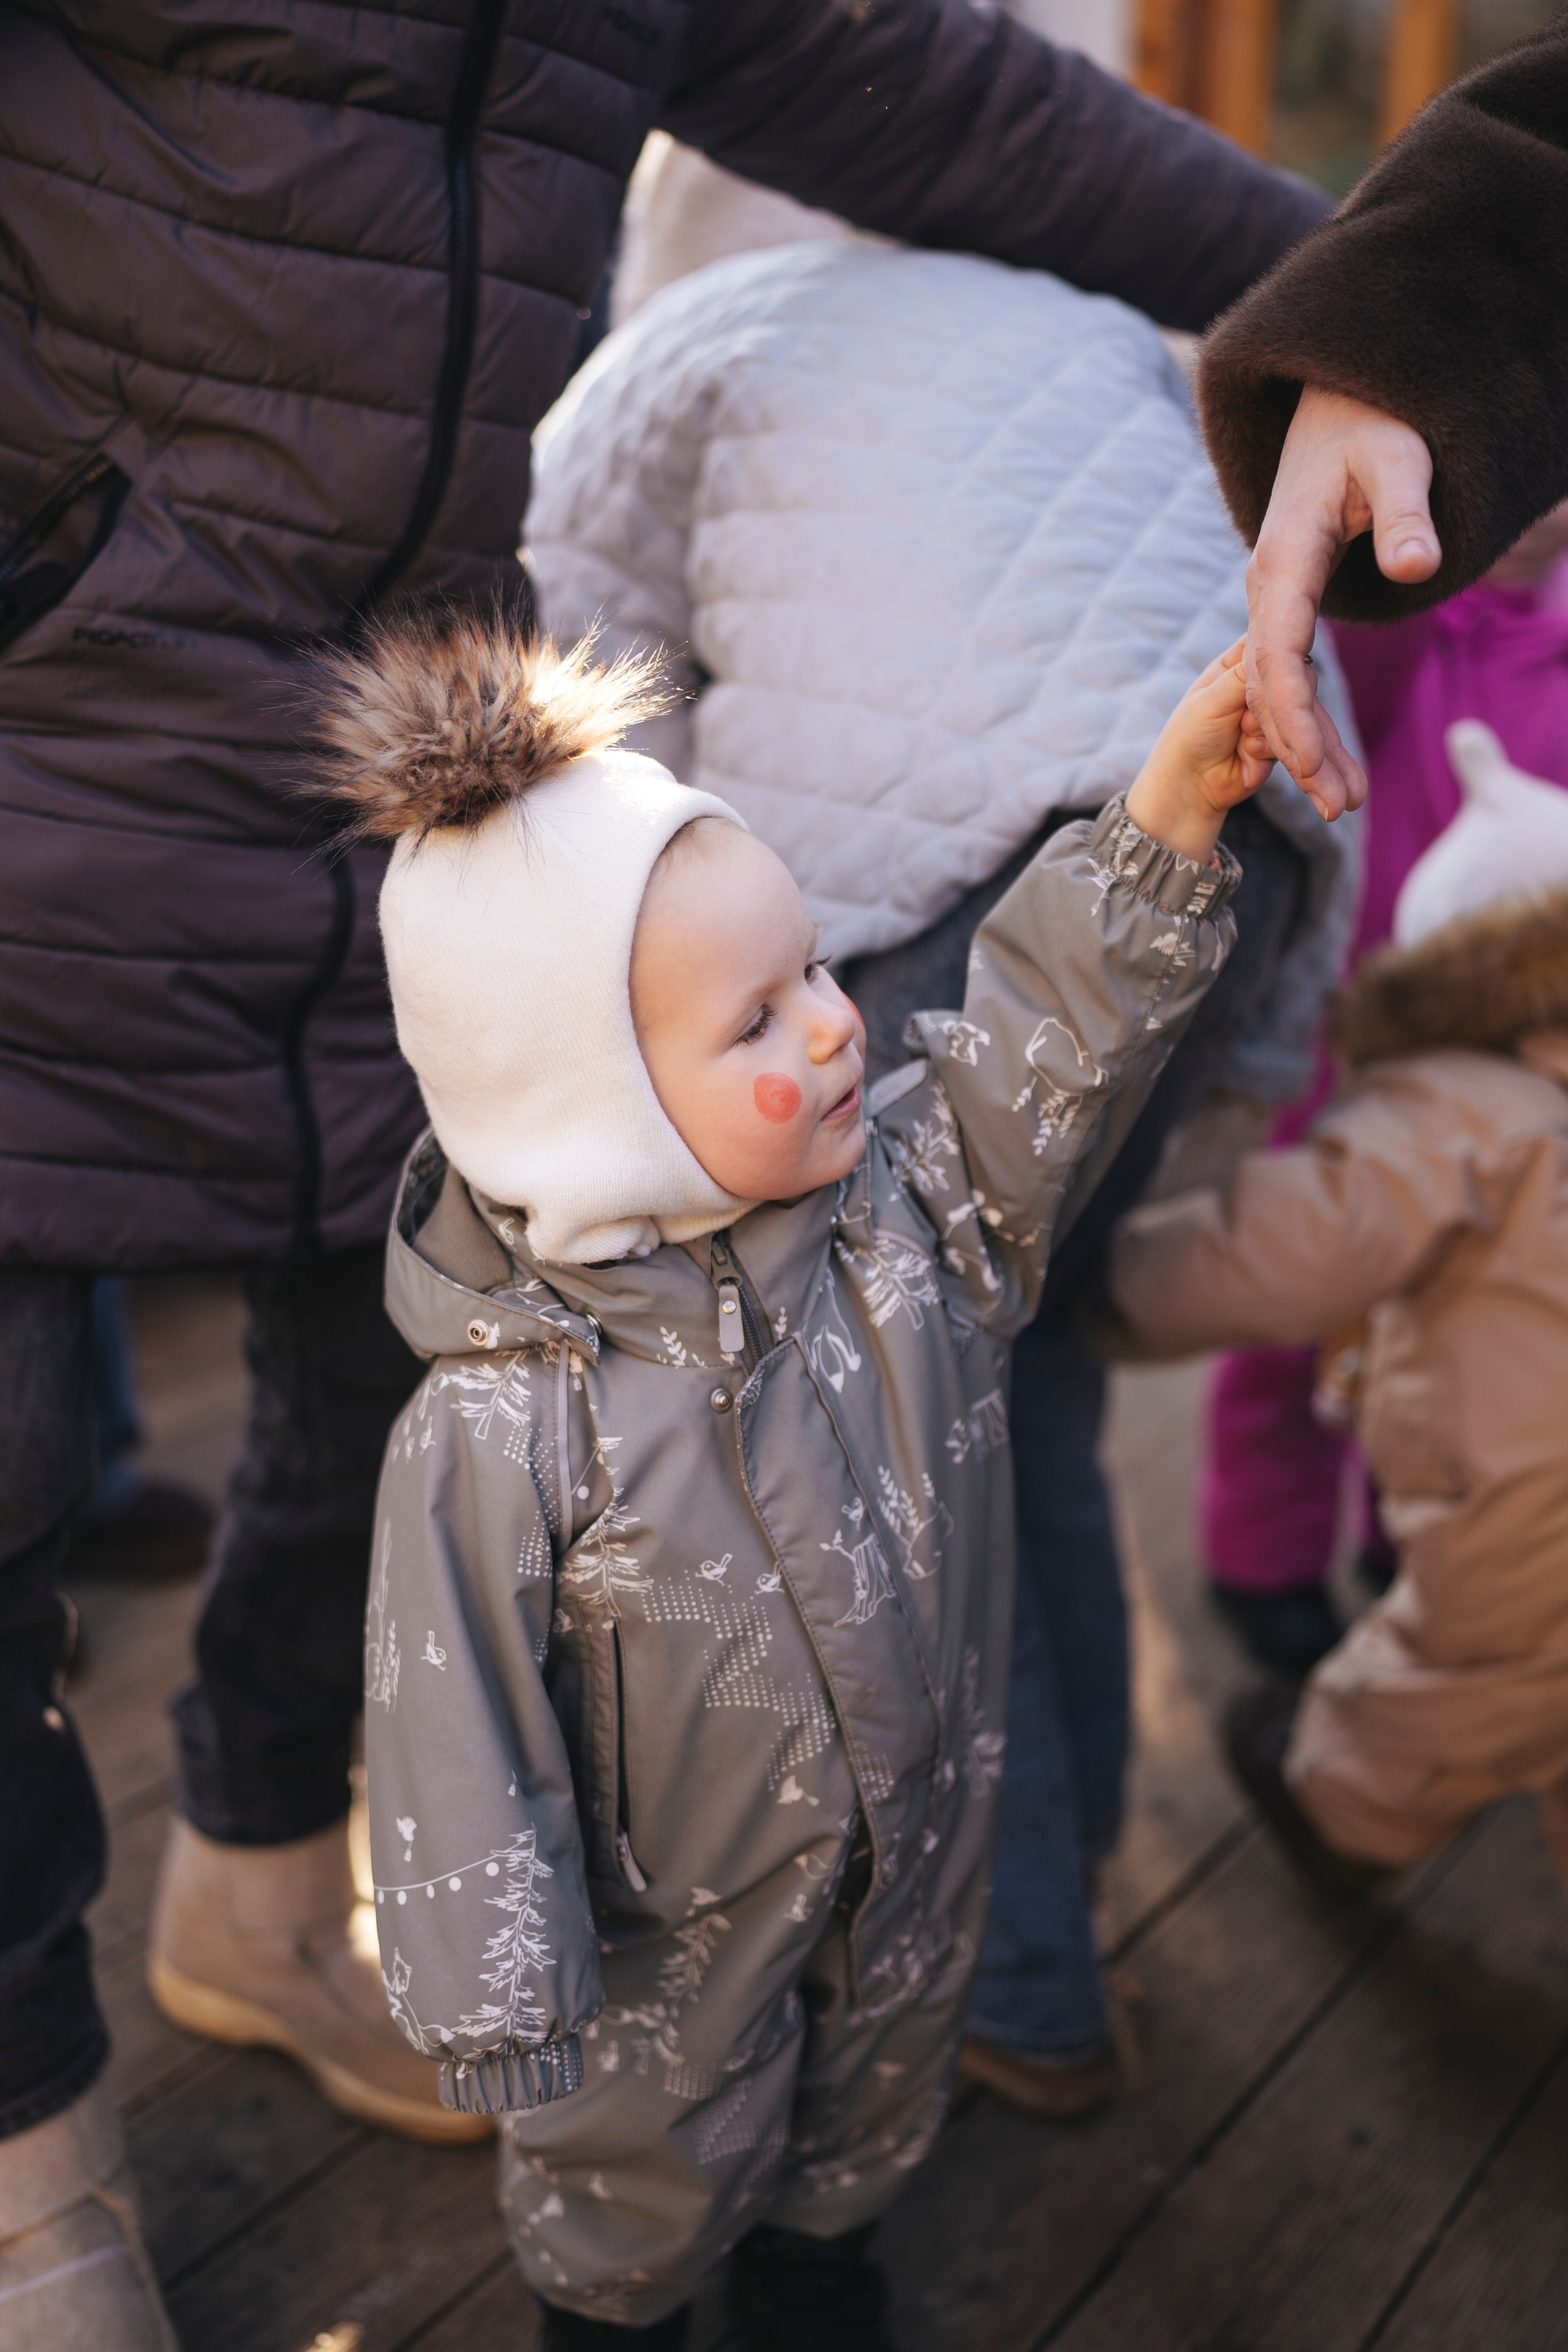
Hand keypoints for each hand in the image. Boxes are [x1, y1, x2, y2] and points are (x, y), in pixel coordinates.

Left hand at [1125, 640, 1274, 863]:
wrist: (1188, 789)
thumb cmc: (1189, 737)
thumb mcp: (1213, 698)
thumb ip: (1245, 674)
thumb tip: (1274, 644)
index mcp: (1236, 665)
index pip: (1270, 647)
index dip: (1276, 660)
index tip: (1272, 674)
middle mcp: (1257, 688)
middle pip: (1289, 683)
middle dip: (1266, 707)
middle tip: (1240, 722)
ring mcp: (1270, 716)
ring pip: (1294, 715)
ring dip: (1264, 734)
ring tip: (1239, 743)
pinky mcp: (1280, 744)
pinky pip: (1293, 743)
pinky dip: (1266, 753)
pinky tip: (1247, 760)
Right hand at [1246, 387, 1438, 818]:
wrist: (1338, 404)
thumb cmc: (1372, 426)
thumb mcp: (1399, 459)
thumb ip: (1406, 513)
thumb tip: (1414, 568)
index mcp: (1284, 557)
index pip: (1278, 647)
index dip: (1292, 710)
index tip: (1312, 761)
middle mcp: (1268, 585)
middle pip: (1269, 685)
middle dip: (1300, 749)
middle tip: (1337, 809)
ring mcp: (1274, 599)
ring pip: (1275, 689)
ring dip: (1305, 747)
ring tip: (1342, 805)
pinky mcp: (1290, 606)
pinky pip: (1287, 675)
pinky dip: (1304, 722)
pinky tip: (1327, 763)